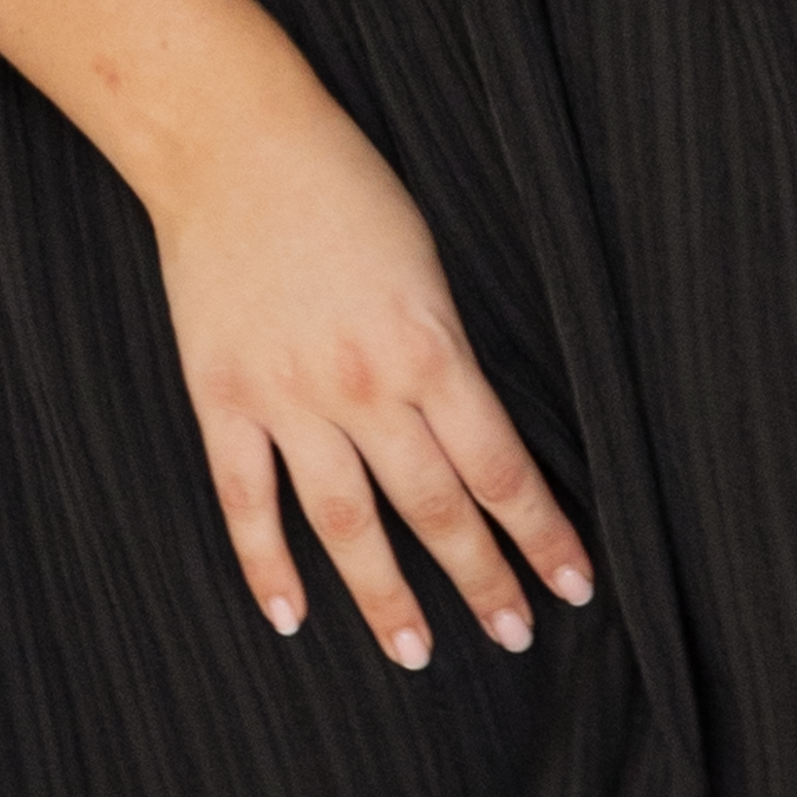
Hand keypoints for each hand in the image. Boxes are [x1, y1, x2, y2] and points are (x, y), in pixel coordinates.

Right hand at [147, 71, 596, 667]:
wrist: (234, 143)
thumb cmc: (344, 183)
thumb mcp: (425, 260)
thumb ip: (443, 348)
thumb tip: (470, 426)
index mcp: (428, 345)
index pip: (499, 467)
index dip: (541, 534)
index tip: (574, 585)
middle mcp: (363, 385)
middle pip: (434, 508)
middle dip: (481, 579)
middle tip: (513, 634)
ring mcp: (287, 396)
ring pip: (346, 523)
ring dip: (384, 596)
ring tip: (415, 653)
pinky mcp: (222, 396)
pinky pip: (247, 500)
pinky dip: (266, 564)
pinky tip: (290, 617)